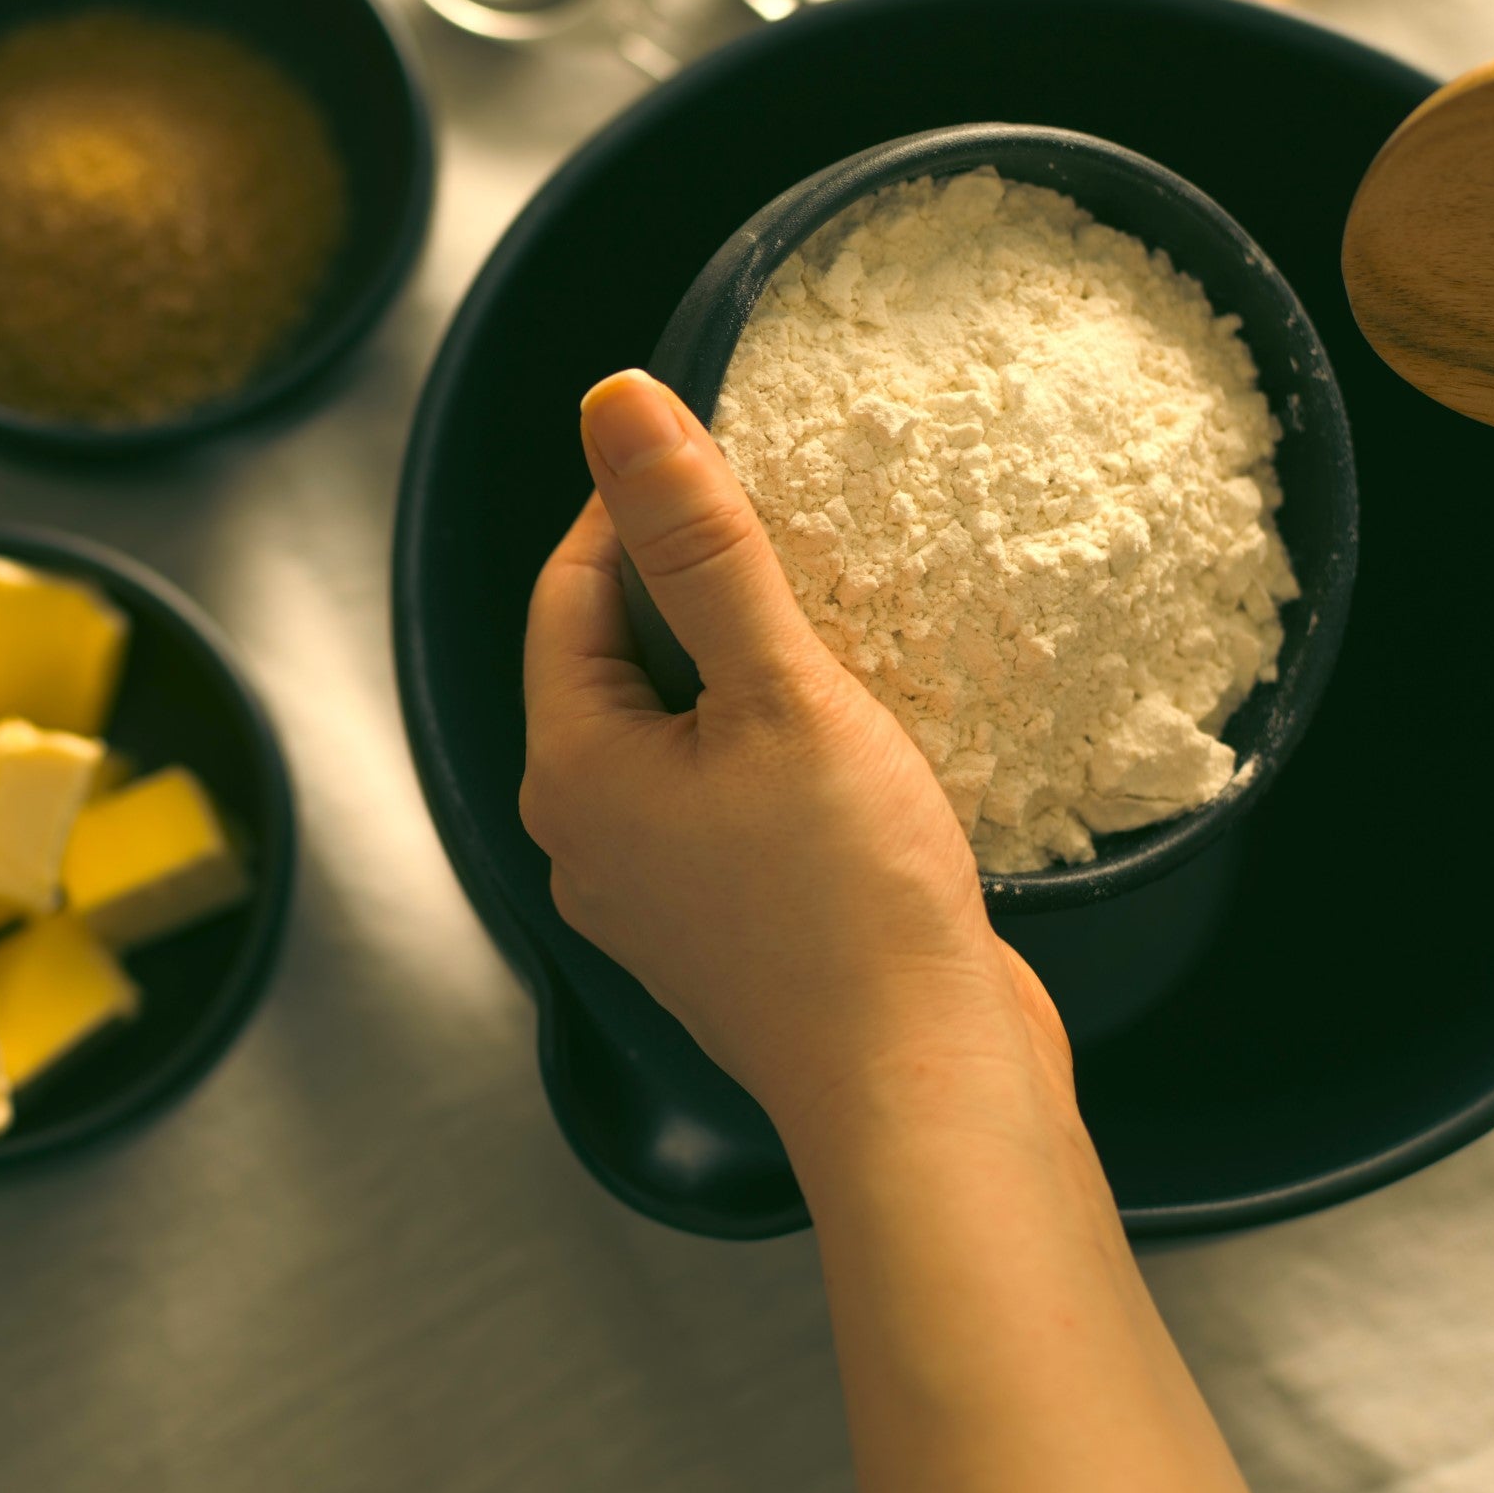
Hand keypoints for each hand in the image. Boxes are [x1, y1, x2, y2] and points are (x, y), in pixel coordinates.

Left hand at [519, 369, 1070, 1164]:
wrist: (924, 1088)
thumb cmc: (846, 903)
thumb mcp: (779, 688)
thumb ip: (699, 540)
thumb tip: (615, 404)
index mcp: (569, 773)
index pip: (569, 590)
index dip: (636, 506)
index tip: (723, 452)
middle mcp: (588, 837)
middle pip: (619, 658)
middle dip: (697, 584)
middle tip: (794, 525)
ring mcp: (656, 890)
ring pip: (682, 729)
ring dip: (747, 665)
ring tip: (838, 615)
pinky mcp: (729, 923)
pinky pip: (728, 795)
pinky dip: (777, 743)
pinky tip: (858, 724)